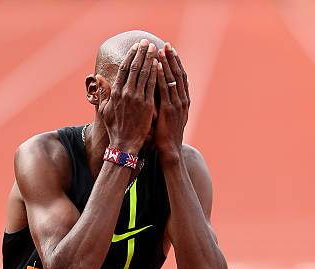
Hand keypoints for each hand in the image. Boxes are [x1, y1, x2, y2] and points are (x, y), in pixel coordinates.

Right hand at [97, 39, 157, 154]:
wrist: (124, 144)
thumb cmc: (114, 128)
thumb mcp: (104, 109)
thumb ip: (103, 92)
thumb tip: (98, 77)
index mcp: (115, 93)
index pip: (124, 69)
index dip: (130, 56)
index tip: (135, 47)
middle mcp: (126, 93)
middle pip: (135, 67)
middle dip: (141, 53)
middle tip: (147, 42)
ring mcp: (137, 98)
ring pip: (145, 73)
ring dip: (150, 59)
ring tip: (154, 48)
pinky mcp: (147, 105)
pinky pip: (152, 85)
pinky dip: (156, 73)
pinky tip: (159, 64)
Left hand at [156, 43, 189, 161]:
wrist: (170, 151)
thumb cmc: (167, 136)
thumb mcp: (171, 118)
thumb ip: (169, 105)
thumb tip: (164, 95)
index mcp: (184, 101)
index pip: (181, 77)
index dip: (176, 63)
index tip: (170, 50)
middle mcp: (183, 100)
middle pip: (179, 74)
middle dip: (172, 59)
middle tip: (166, 45)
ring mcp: (177, 105)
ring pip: (173, 78)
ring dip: (167, 63)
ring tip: (160, 50)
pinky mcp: (169, 110)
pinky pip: (165, 89)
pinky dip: (161, 76)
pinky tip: (157, 66)